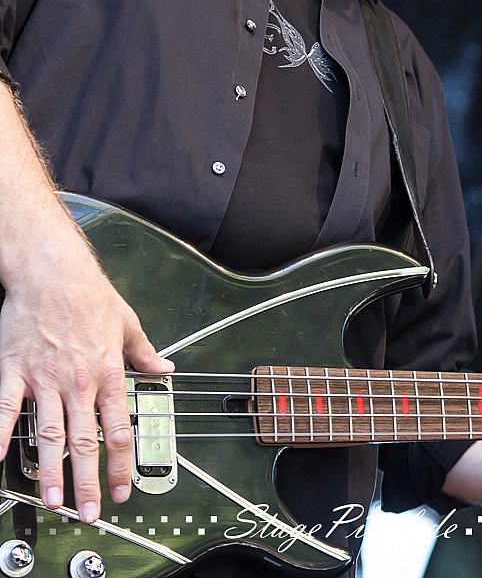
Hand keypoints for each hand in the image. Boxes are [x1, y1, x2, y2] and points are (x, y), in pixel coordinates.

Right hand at [0, 217, 173, 523]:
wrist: (51, 270)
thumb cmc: (88, 294)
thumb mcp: (127, 322)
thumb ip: (145, 353)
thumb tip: (164, 370)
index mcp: (107, 372)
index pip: (118, 429)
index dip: (122, 465)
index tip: (123, 489)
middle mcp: (77, 381)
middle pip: (83, 441)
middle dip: (88, 481)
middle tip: (89, 511)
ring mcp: (44, 379)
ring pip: (47, 434)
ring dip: (50, 471)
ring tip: (53, 500)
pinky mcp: (15, 370)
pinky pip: (4, 410)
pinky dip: (0, 436)